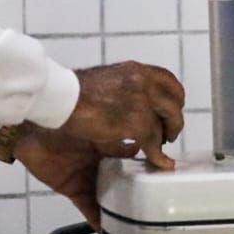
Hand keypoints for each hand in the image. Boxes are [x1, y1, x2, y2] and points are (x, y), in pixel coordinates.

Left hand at [15, 123, 143, 227]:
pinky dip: (98, 222)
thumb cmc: (67, 121)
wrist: (32, 129)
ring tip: (137, 226)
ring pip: (108, 198)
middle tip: (155, 209)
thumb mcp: (99, 130)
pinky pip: (89, 209)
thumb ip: (120, 144)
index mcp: (111, 145)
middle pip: (123, 183)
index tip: (164, 183)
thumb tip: (142, 149)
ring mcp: (89, 178)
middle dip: (136, 195)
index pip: (134, 160)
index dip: (147, 171)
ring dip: (119, 211)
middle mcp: (102, 163)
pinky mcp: (74, 190)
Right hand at [61, 61, 184, 170]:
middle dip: (174, 120)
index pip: (168, 81)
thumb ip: (122, 87)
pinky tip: (159, 162)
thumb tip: (127, 98)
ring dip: (167, 136)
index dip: (173, 98)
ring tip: (161, 149)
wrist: (59, 97)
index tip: (171, 110)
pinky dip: (158, 155)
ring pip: (169, 122)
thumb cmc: (72, 92)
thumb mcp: (106, 80)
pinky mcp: (135, 122)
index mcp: (135, 70)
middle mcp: (143, 82)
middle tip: (168, 134)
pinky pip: (154, 142)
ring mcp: (141, 101)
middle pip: (174, 102)